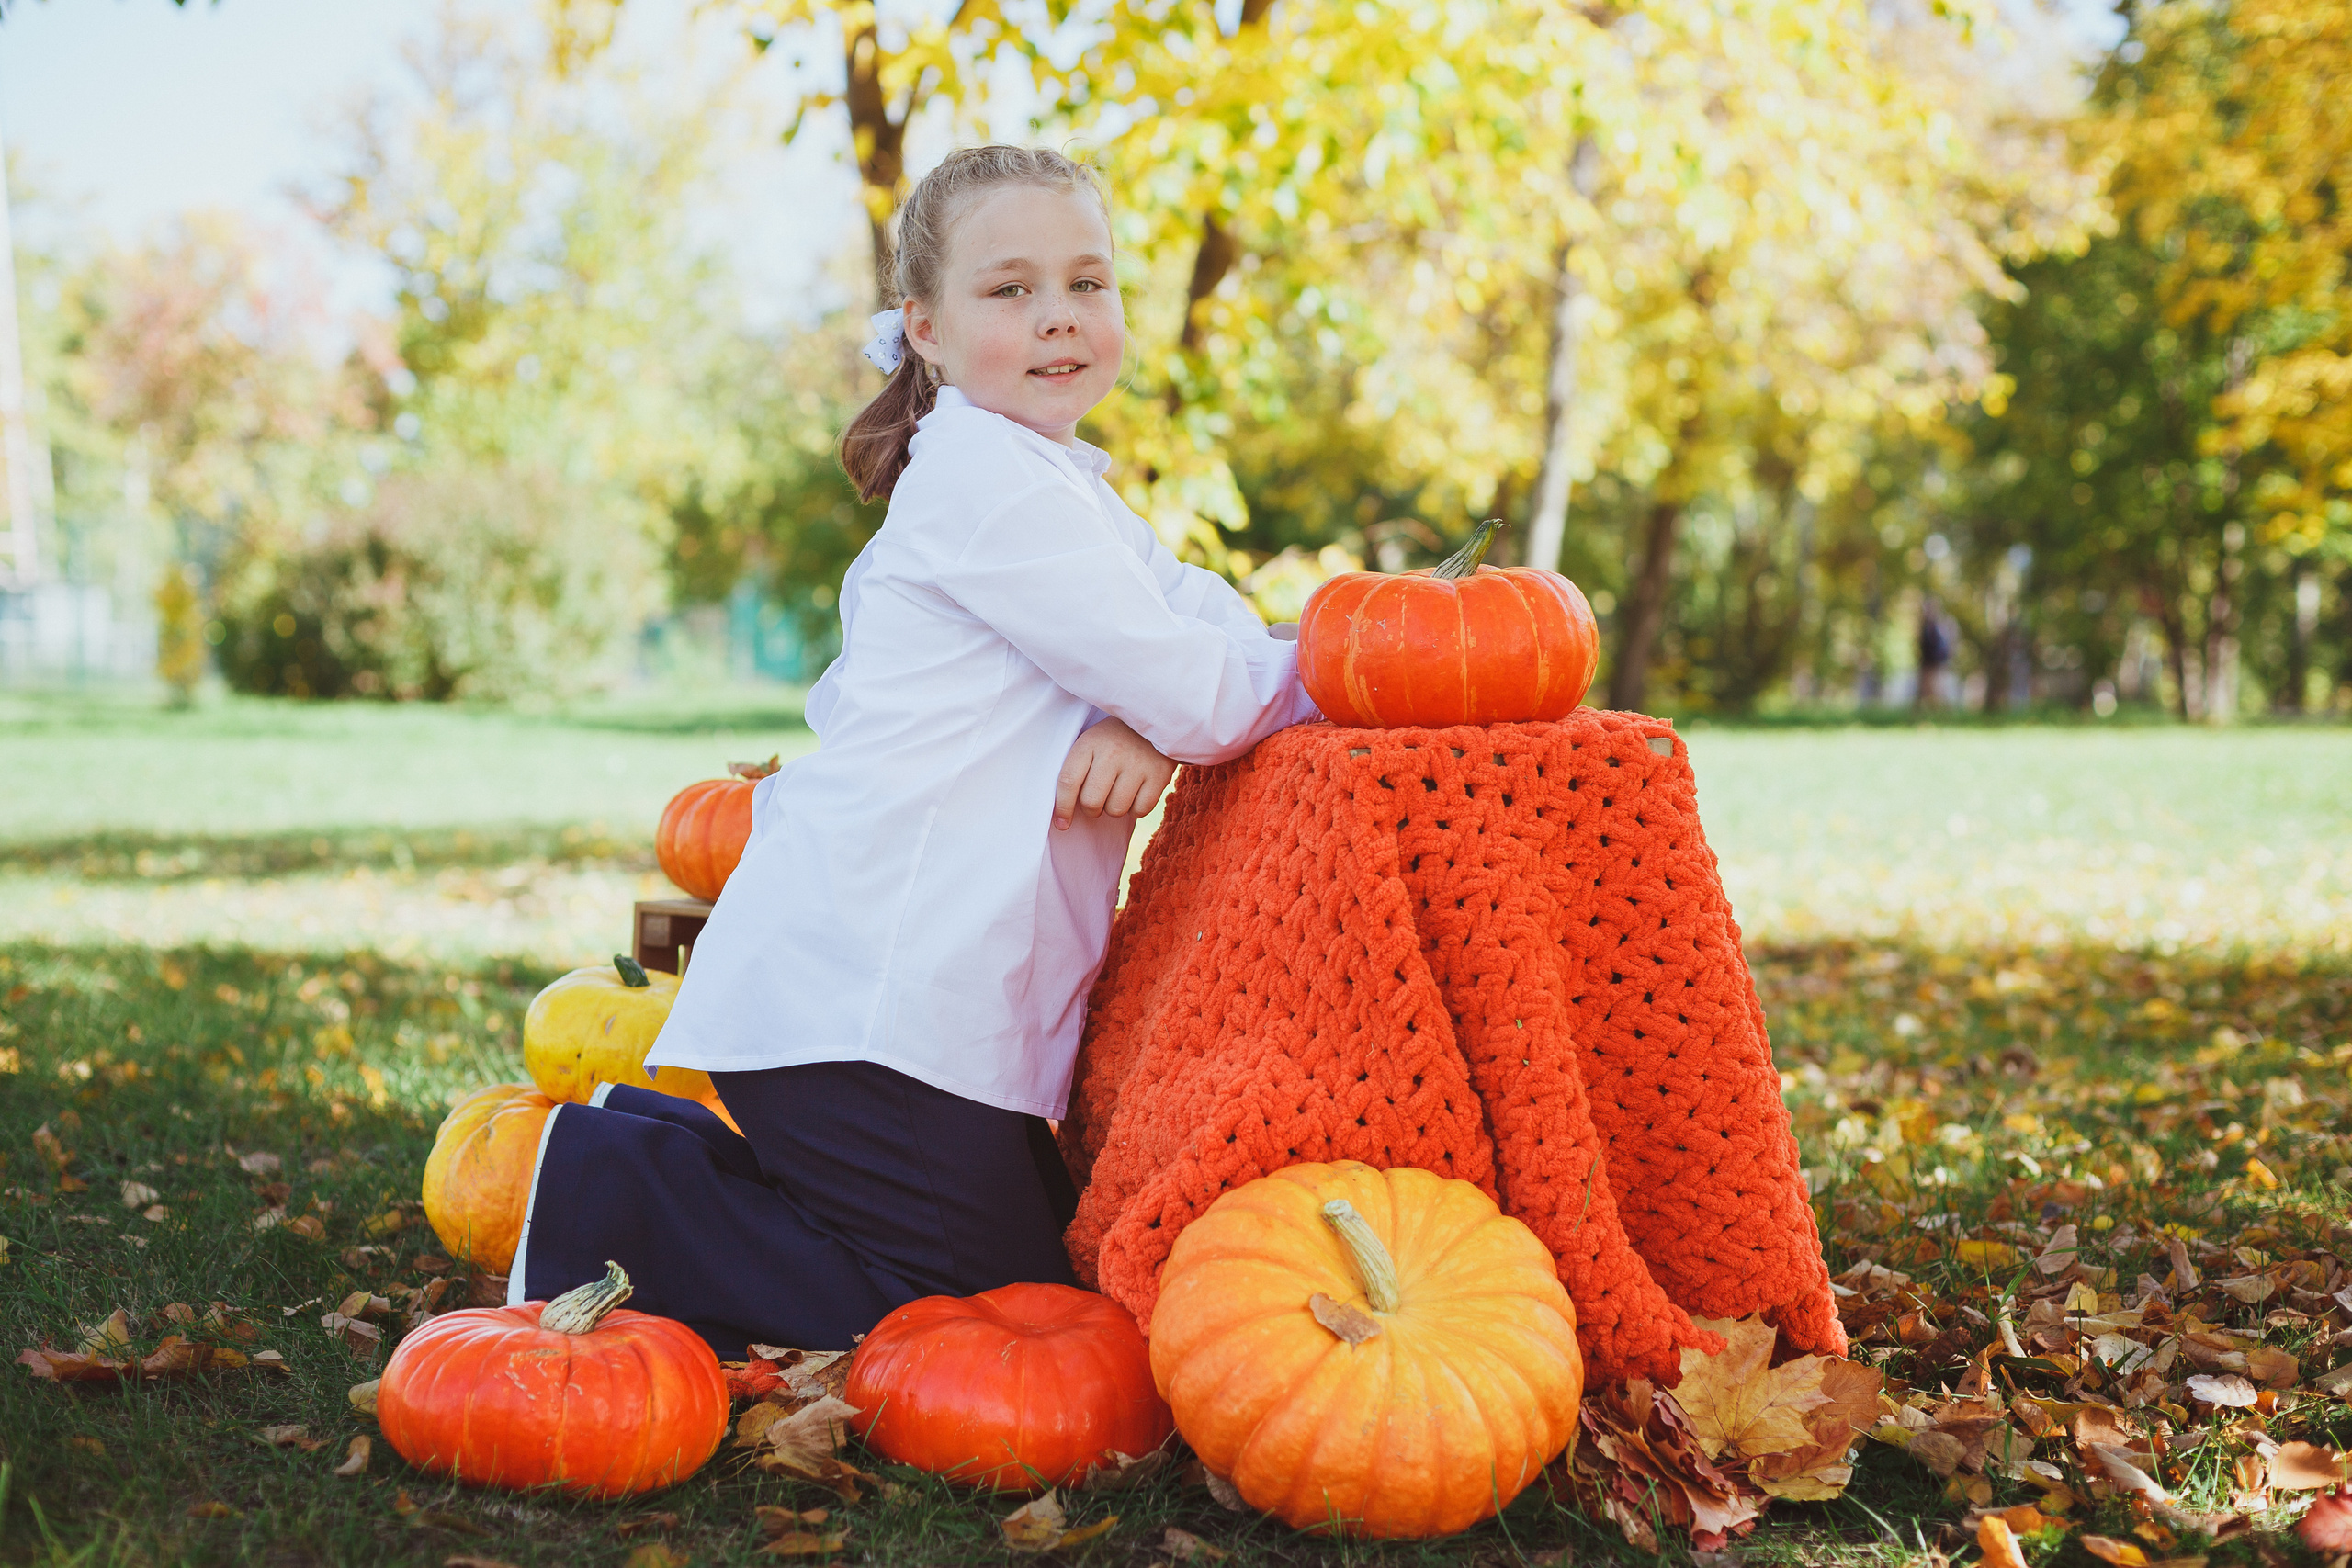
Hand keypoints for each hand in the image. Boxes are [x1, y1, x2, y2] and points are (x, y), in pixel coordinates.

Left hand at [1054, 717, 1175, 830]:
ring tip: (1118, 792)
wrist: (1154, 720)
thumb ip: (1074, 771)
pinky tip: (1135, 793)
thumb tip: (1061, 813)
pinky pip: (1140, 810)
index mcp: (1090, 743)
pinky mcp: (1159, 775)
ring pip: (1116, 810)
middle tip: (1097, 799)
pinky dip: (1135, 809)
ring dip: (1114, 808)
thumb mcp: (1090, 743)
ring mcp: (1137, 764)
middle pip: (1092, 802)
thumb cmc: (1114, 739)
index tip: (1062, 823)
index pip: (1068, 782)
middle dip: (1091, 809)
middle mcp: (1113, 753)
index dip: (1062, 808)